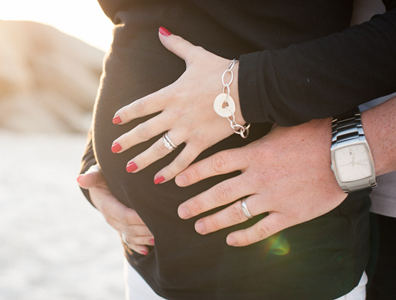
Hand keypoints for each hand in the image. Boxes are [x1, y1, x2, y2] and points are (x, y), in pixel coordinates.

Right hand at [78, 165, 154, 254]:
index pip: (122, 215)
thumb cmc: (103, 175)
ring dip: (143, 238)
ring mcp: (116, 225)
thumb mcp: (98, 173)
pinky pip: (128, 240)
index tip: (151, 216)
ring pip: (130, 236)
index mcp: (106, 205)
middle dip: (145, 229)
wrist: (101, 185)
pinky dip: (137, 246)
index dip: (137, 218)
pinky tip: (146, 250)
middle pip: (129, 227)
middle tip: (162, 226)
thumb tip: (80, 179)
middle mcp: (110, 218)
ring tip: (159, 236)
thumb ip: (92, 176)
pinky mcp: (121, 228)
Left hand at [110, 27, 244, 183]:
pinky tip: (161, 180)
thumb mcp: (196, 55)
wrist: (247, 88)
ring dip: (144, 159)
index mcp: (171, 94)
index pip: (141, 106)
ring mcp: (188, 130)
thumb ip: (176, 45)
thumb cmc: (221, 71)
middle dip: (128, 140)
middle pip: (145, 131)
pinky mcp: (202, 142)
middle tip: (114, 148)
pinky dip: (172, 171)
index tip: (115, 121)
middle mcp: (175, 114)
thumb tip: (161, 31)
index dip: (127, 113)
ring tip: (131, 168)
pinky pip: (183, 160)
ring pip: (161, 148)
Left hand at [175, 119, 346, 246]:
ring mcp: (272, 198)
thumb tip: (240, 120)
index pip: (215, 165)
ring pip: (236, 213)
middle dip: (197, 203)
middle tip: (181, 212)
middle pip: (219, 193)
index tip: (178, 180)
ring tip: (199, 227)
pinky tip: (231, 240)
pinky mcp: (289, 214)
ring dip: (214, 222)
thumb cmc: (314, 134)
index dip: (194, 173)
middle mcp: (258, 178)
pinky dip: (245, 237)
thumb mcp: (281, 126)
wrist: (344, 153)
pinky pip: (262, 229)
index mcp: (254, 155)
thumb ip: (258, 132)